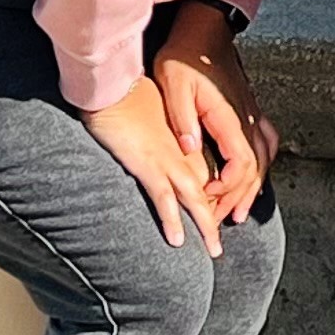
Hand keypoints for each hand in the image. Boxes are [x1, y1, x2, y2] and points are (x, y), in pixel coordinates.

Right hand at [82, 81, 224, 255]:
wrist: (114, 84)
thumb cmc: (131, 96)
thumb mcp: (154, 115)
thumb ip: (163, 134)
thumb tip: (161, 146)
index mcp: (186, 141)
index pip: (209, 176)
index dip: (215, 199)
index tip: (216, 218)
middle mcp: (183, 152)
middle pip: (208, 191)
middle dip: (217, 219)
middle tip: (220, 245)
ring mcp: (167, 160)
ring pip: (194, 199)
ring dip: (205, 226)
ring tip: (213, 250)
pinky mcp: (148, 165)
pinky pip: (163, 199)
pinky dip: (172, 220)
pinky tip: (177, 239)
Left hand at [151, 0, 276, 226]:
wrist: (204, 29)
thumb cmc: (185, 56)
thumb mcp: (173, 85)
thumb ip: (181, 118)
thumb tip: (190, 149)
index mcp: (228, 116)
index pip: (240, 163)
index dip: (226, 187)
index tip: (206, 197)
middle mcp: (246, 118)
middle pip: (254, 168)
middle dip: (238, 198)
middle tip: (219, 220)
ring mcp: (251, 114)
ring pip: (264, 159)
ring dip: (253, 187)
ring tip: (240, 211)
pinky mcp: (249, 110)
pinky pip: (266, 143)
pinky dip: (263, 165)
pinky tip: (256, 174)